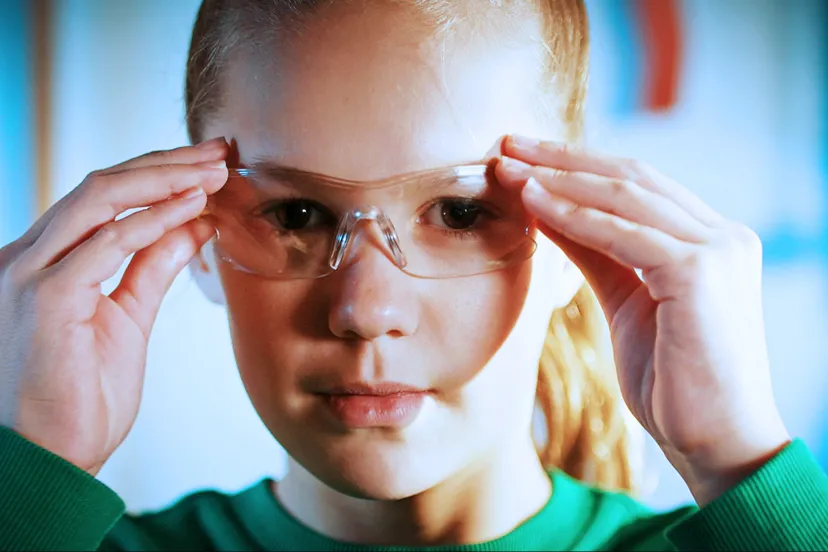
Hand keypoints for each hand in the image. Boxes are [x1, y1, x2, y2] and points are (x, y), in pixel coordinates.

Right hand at [0, 139, 228, 475]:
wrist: (50, 460)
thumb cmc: (81, 397)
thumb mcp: (126, 318)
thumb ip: (151, 268)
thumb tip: (191, 224)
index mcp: (43, 261)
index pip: (102, 198)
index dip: (158, 175)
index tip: (209, 165)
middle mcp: (27, 258)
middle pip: (102, 185)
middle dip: (167, 163)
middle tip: (221, 151)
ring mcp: (30, 274)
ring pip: (100, 199)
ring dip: (166, 179)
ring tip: (216, 170)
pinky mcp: (46, 299)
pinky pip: (107, 244)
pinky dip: (153, 220)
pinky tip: (193, 207)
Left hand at [495, 135, 790, 504]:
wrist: (715, 440)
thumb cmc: (673, 378)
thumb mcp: (625, 299)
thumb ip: (596, 250)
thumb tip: (548, 208)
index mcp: (710, 239)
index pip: (636, 184)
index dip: (576, 165)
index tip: (525, 156)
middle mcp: (722, 234)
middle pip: (630, 176)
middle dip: (562, 158)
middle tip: (508, 144)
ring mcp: (717, 249)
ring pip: (624, 196)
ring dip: (558, 179)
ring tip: (508, 168)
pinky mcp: (700, 272)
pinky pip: (623, 234)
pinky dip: (573, 217)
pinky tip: (532, 203)